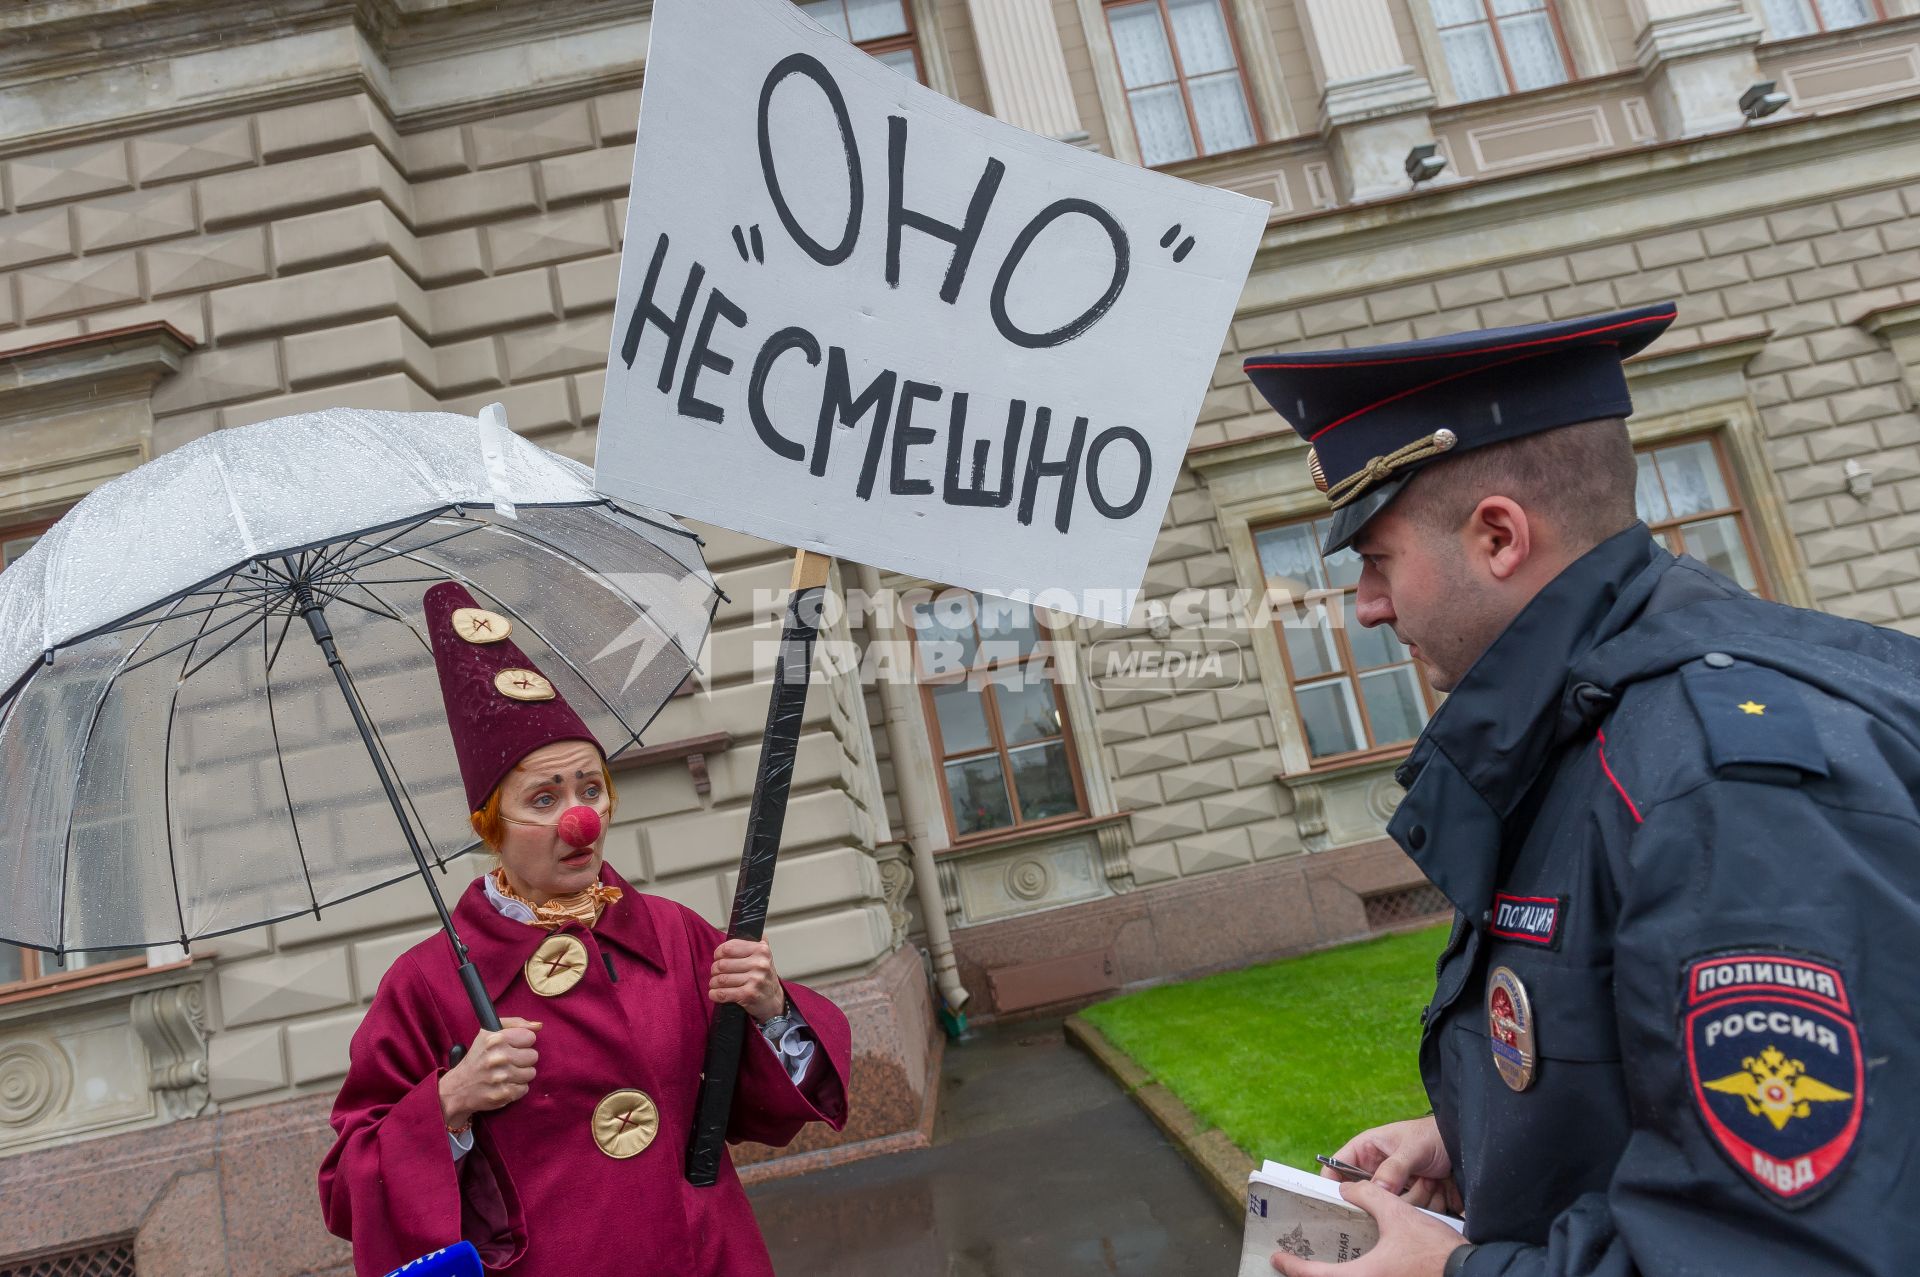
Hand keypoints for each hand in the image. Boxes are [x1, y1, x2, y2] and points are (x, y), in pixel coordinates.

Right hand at [438, 1017, 540, 1129]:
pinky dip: (516, 1088)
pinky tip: (505, 1085)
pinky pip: (524, 1088)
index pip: (530, 1037)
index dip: (522, 1043)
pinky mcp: (503, 1094)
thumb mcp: (488, 1033)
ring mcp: (501, 1077)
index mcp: (496, 1039)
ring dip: (521, 1074)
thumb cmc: (477, 1058)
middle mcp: (498, 1057)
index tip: (513, 1047)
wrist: (458, 1088)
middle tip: (509, 1062)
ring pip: (531, 1073)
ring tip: (507, 1074)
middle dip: (523, 1059)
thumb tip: (538, 1026)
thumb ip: (515, 1024)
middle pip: (533, 1056)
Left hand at [709, 938, 785, 1022]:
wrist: (773, 1001)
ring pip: (721, 979)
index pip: (729, 947)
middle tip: (715, 973)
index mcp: (761, 950)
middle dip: (714, 970)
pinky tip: (715, 994)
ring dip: (714, 983)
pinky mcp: (749, 995)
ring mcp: (755, 979)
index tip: (717, 957)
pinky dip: (715, 994)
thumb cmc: (764, 977)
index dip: (718, 953)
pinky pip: (723, 993)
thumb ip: (755, 942)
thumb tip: (743, 927)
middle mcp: (759, 964)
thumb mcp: (764, 956)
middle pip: (722, 964)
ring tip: (715, 983)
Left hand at [1272, 1180, 1465, 1276]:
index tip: (1278, 1257)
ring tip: (1321, 1262)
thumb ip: (1369, 1195)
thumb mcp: (1398, 1213)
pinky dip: (1353, 1276)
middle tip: (1295, 1260)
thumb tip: (1347, 1188)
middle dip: (1308, 1274)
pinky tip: (1356, 1265)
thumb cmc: (1435, 1250)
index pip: (1315, 1276)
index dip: (1293, 1266)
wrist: (1471, 1273)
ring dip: (1331, 1276)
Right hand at [1324, 1115, 1461, 1214]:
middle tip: (1406, 1186)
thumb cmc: (1435, 1136)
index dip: (1332, 1185)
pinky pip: (1413, 1216)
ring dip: (1417, 1197)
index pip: (1335, 1169)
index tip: (1340, 1200)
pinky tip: (1440, 1187)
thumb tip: (1377, 1191)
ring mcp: (1396, 1190)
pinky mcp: (1414, 1204)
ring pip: (1392, 1210)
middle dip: (1390, 1196)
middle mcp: (1378, 1173)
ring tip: (1431, 1179)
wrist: (1468, 1149)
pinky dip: (1430, 1204)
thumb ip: (1393, 1169)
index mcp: (1366, 1151)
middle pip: (1365, 1198)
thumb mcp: (1412, 1147)